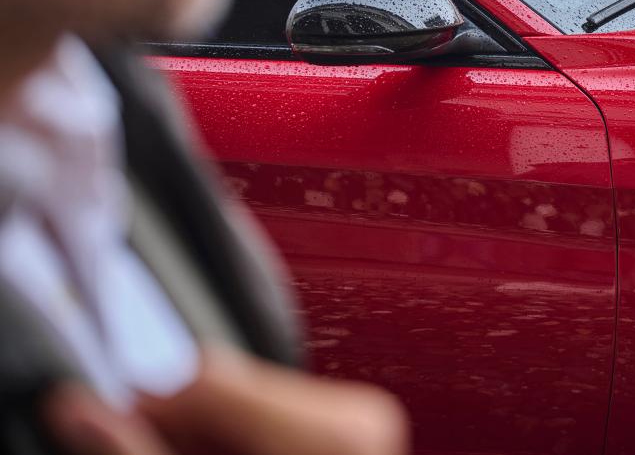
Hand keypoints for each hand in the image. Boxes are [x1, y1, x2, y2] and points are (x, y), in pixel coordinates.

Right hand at [42, 349, 408, 454]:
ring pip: (248, 392)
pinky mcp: (358, 427)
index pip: (207, 374)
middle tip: (147, 446)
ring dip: (210, 428)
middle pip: (227, 382)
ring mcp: (364, 417)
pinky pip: (278, 408)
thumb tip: (82, 410)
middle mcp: (358, 412)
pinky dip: (244, 434)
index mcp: (332, 432)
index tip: (108, 422)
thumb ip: (143, 451)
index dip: (146, 401)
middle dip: (179, 420)